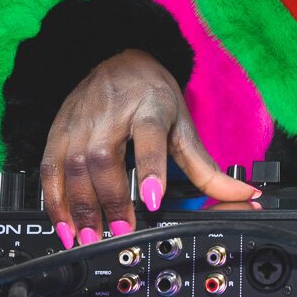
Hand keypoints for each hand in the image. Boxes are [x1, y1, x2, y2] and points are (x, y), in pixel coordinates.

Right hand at [40, 50, 256, 246]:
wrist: (117, 58)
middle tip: (122, 232)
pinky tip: (66, 226)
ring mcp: (81, 123)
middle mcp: (112, 114)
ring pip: (73, 167)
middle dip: (111, 200)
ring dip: (80, 208)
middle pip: (105, 159)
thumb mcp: (184, 126)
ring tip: (92, 237)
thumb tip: (247, 197)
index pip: (150, 137)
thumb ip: (207, 169)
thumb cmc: (152, 95)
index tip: (153, 199)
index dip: (150, 169)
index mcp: (150, 108)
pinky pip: (49, 171)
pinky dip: (54, 202)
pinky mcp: (59, 133)